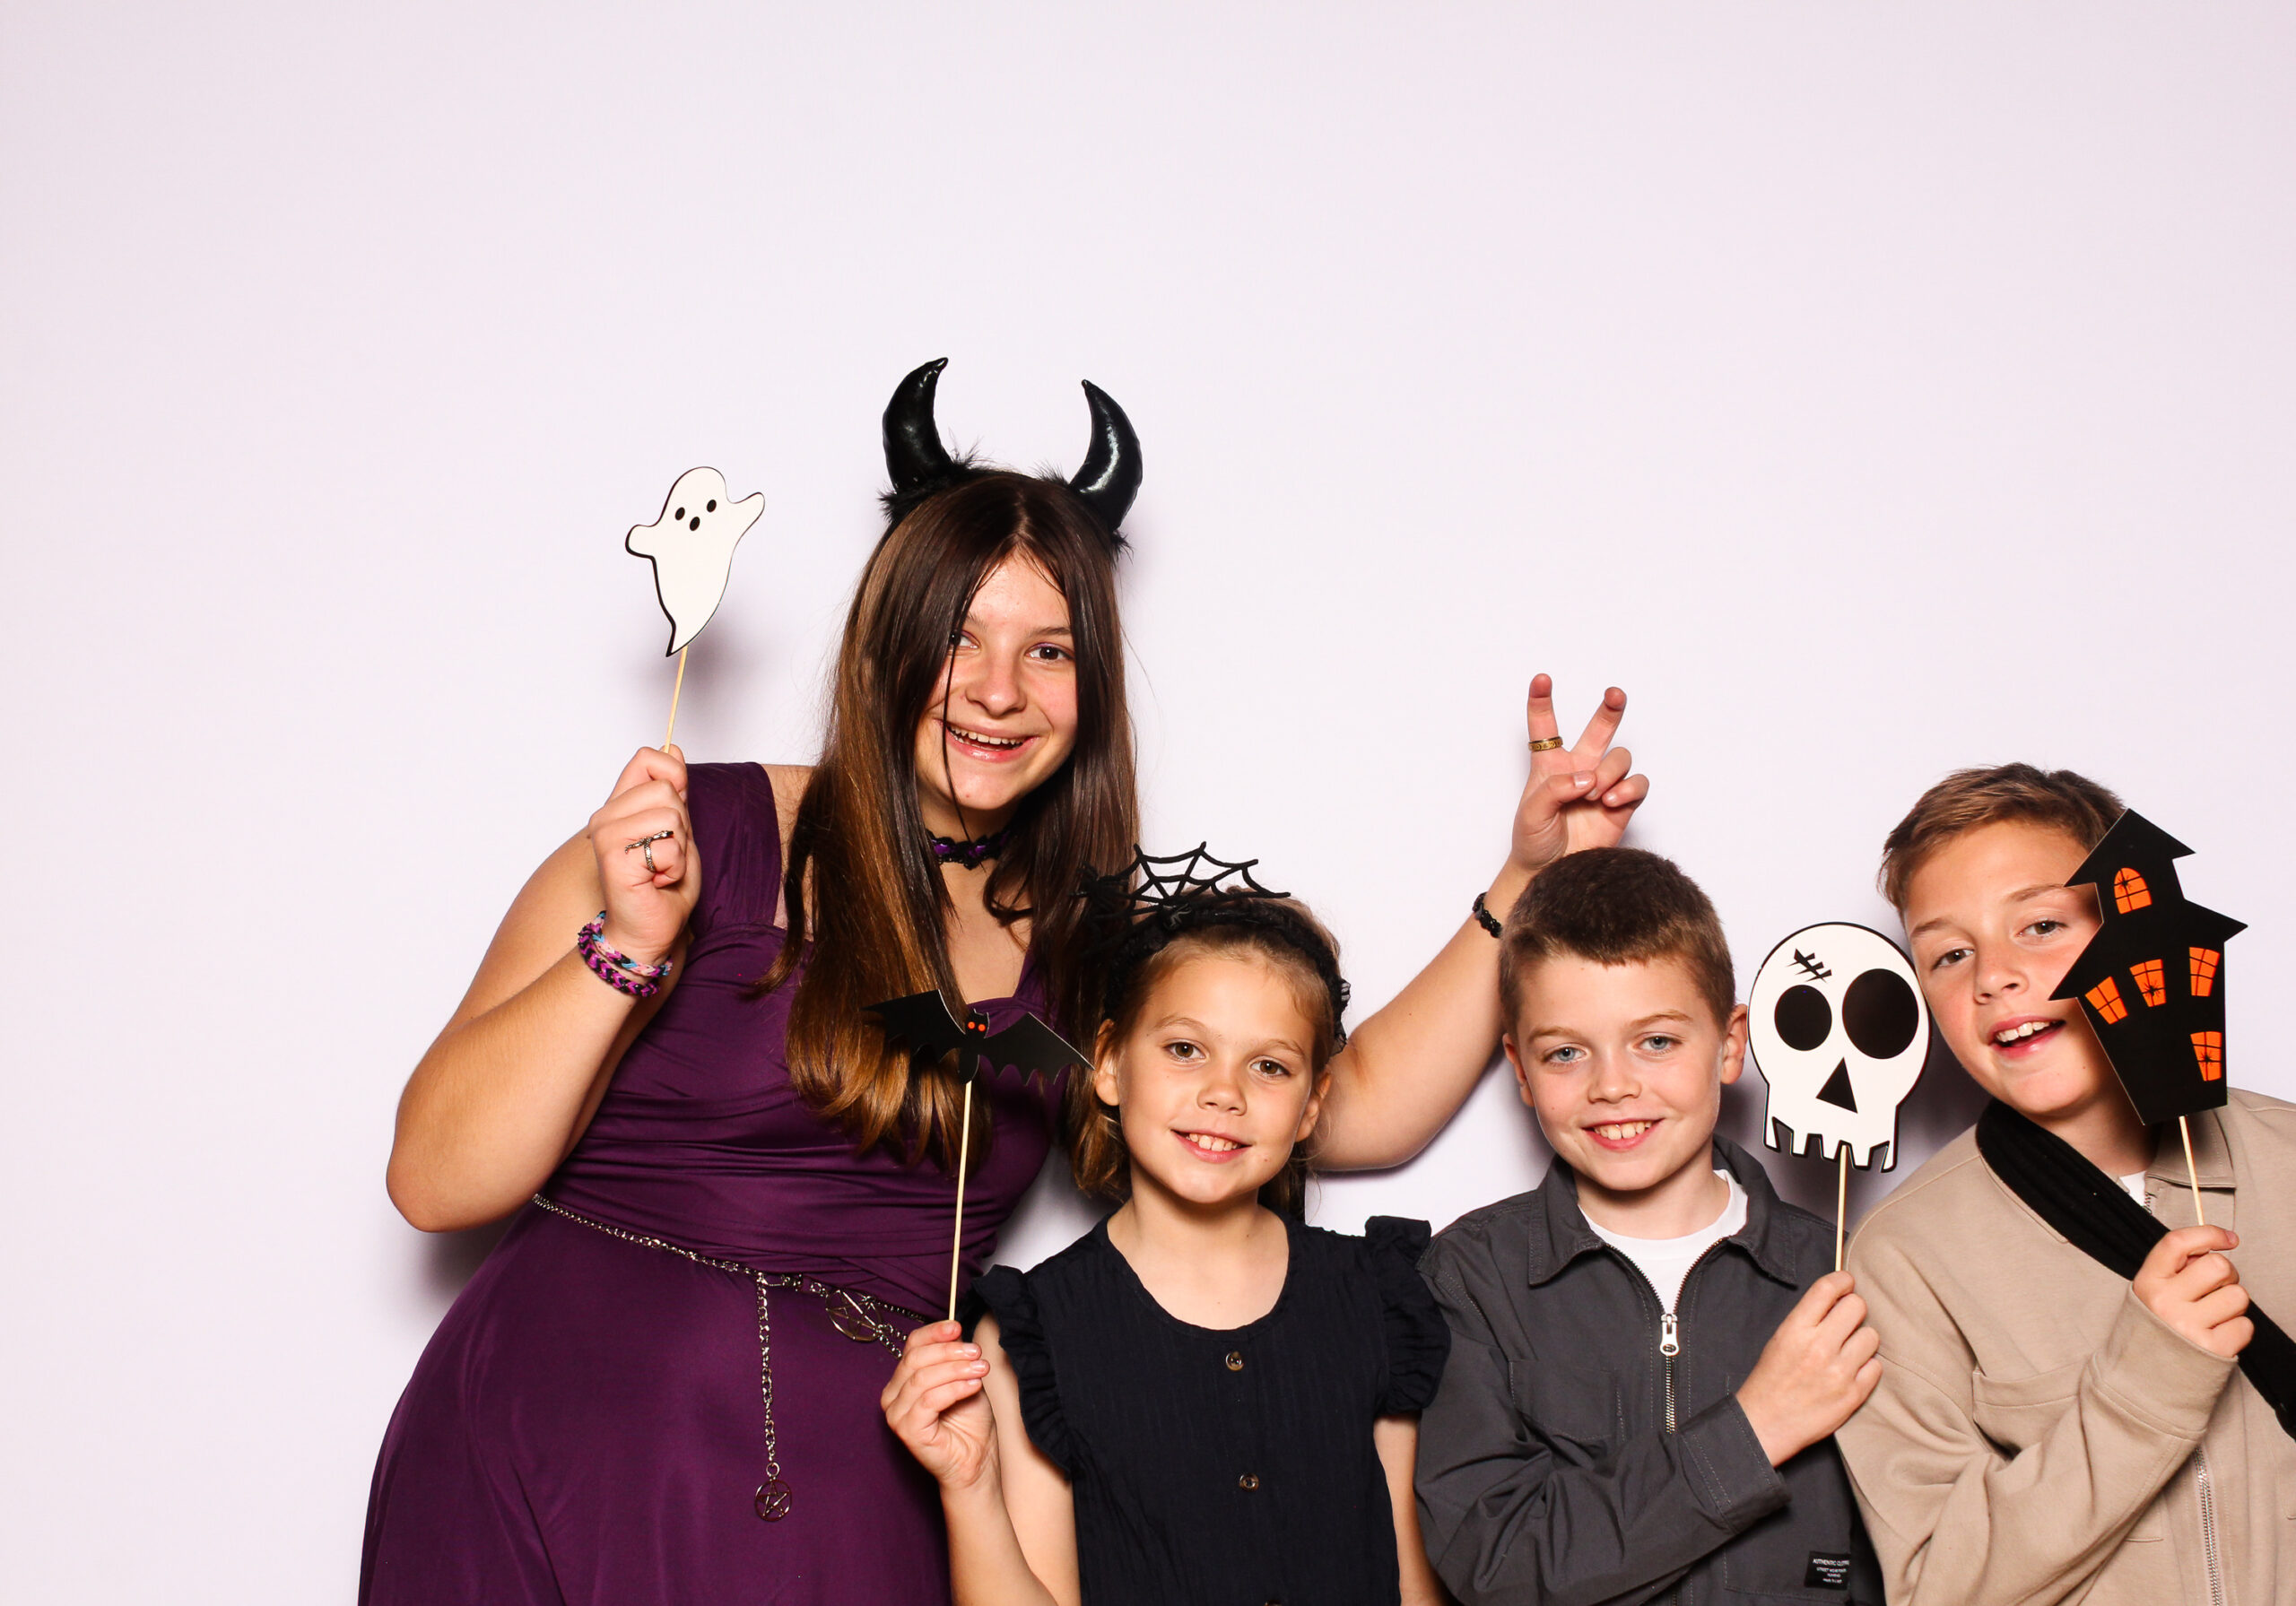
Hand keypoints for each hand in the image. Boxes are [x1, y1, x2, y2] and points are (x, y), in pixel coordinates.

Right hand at [585, 746, 697, 964]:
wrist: (648, 932)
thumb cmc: (663, 887)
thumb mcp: (679, 831)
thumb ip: (675, 794)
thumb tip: (674, 749)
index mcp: (621, 805)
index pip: (647, 758)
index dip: (673, 775)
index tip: (676, 808)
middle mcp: (607, 816)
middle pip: (668, 789)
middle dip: (682, 826)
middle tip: (665, 855)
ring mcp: (606, 835)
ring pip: (671, 816)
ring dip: (679, 850)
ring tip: (661, 869)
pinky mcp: (613, 857)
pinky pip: (668, 848)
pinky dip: (674, 869)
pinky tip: (656, 883)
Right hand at [881, 1321, 998, 1491]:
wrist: (976, 1460)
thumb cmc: (969, 1422)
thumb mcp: (964, 1378)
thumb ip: (954, 1357)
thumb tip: (953, 1330)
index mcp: (903, 1379)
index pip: (912, 1346)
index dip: (934, 1333)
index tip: (957, 1327)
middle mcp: (893, 1395)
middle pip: (915, 1359)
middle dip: (949, 1351)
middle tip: (976, 1352)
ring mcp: (897, 1414)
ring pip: (922, 1378)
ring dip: (956, 1369)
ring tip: (981, 1369)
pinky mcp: (907, 1431)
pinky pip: (929, 1401)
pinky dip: (954, 1389)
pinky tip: (973, 1386)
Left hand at [1509, 675, 1648, 876]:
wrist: (1550, 873)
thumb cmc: (1533, 841)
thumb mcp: (1531, 813)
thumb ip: (1555, 789)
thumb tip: (1587, 777)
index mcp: (1549, 765)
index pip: (1545, 727)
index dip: (1542, 701)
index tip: (1541, 679)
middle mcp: (1579, 769)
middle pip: (1599, 729)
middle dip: (1610, 709)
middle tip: (1615, 694)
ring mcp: (1602, 785)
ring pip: (1621, 757)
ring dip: (1610, 772)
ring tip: (1595, 794)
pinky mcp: (1621, 805)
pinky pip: (1638, 784)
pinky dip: (1627, 789)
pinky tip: (1611, 801)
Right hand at [1736, 1271, 1882, 1465]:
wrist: (1766, 1424)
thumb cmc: (1771, 1380)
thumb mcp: (1779, 1339)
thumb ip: (1808, 1319)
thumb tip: (1838, 1298)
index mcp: (1795, 1330)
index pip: (1828, 1289)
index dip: (1842, 1280)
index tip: (1846, 1283)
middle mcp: (1819, 1348)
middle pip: (1857, 1306)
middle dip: (1854, 1309)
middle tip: (1846, 1320)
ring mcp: (1839, 1373)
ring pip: (1871, 1336)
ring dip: (1861, 1340)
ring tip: (1847, 1350)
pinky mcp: (1853, 1395)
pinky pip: (1876, 1366)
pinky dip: (1866, 1367)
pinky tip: (1851, 1371)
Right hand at [2134, 1226, 2251, 1358]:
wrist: (2146, 1378)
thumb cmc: (2156, 1327)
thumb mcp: (2152, 1291)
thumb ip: (2176, 1268)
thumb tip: (2217, 1245)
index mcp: (2148, 1282)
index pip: (2178, 1242)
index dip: (2209, 1233)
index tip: (2228, 1239)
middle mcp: (2166, 1302)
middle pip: (2218, 1266)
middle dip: (2227, 1274)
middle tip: (2216, 1287)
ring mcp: (2189, 1326)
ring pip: (2238, 1295)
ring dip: (2233, 1304)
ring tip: (2215, 1315)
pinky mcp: (2212, 1349)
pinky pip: (2245, 1325)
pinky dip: (2237, 1329)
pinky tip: (2218, 1334)